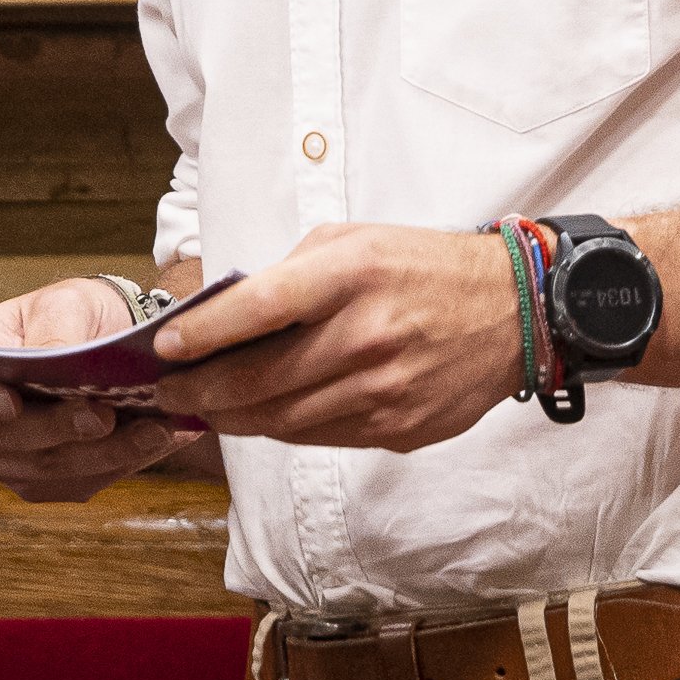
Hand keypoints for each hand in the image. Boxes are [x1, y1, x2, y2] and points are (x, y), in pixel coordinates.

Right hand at [0, 278, 190, 503]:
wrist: (119, 344)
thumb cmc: (80, 313)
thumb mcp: (68, 303)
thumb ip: (55, 332)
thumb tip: (53, 360)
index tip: (9, 402)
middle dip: (53, 431)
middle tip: (103, 415)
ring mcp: (4, 455)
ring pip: (40, 469)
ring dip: (100, 452)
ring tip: (154, 428)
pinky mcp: (44, 481)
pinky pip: (74, 484)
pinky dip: (119, 464)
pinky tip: (156, 439)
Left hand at [151, 222, 523, 451]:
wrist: (513, 311)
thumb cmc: (422, 267)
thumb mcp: (355, 242)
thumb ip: (289, 275)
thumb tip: (225, 313)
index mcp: (352, 274)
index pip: (259, 309)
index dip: (203, 333)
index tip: (165, 348)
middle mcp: (367, 335)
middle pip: (260, 378)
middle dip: (200, 390)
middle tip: (166, 390)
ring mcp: (384, 390)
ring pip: (282, 420)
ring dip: (232, 418)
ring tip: (203, 408)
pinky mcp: (398, 428)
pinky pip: (319, 437)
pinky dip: (281, 429)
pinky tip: (260, 417)